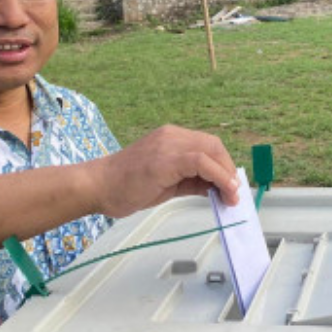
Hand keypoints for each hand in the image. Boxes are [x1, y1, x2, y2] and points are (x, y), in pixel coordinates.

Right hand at [88, 125, 238, 217]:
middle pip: (213, 145)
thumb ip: (190, 181)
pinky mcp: (166, 159)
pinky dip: (218, 176)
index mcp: (170, 137)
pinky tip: (223, 191)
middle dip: (228, 169)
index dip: (223, 165)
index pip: (207, 145)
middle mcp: (171, 136)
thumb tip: (215, 188)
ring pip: (210, 150)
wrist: (97, 186)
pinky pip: (201, 162)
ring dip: (227, 174)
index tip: (230, 186)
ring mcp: (168, 145)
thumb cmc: (125, 186)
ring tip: (231, 196)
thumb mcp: (165, 183)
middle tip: (233, 192)